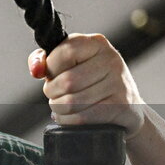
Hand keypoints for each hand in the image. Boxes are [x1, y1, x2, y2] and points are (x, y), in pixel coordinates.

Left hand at [28, 33, 144, 138]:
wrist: (128, 106)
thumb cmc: (91, 82)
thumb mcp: (70, 63)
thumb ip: (45, 60)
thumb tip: (36, 70)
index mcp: (97, 43)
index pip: (64, 52)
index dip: (50, 68)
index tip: (50, 76)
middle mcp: (111, 59)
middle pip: (67, 81)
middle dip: (52, 93)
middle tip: (54, 96)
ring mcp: (119, 83)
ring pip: (72, 102)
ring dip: (58, 109)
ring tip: (61, 107)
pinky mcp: (121, 106)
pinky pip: (83, 117)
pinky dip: (69, 121)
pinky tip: (68, 118)